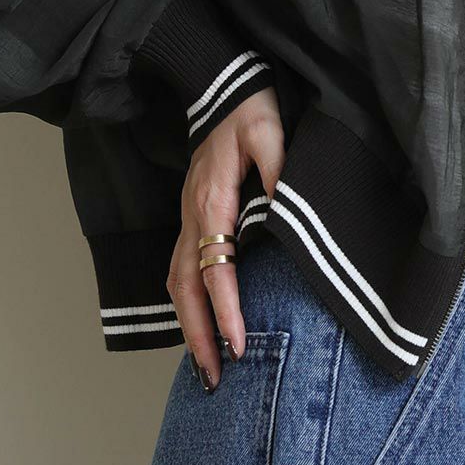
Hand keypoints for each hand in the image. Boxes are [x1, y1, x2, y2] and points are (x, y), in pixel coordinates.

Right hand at [166, 87, 284, 389]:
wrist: (221, 85)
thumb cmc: (249, 109)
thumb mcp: (271, 132)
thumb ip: (280, 172)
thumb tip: (288, 213)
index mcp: (212, 200)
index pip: (214, 267)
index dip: (225, 308)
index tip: (239, 343)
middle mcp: (193, 215)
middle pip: (184, 288)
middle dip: (198, 335)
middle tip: (216, 379)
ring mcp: (188, 218)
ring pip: (177, 284)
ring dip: (188, 327)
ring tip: (206, 368)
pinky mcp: (193, 217)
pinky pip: (181, 270)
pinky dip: (187, 305)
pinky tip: (200, 328)